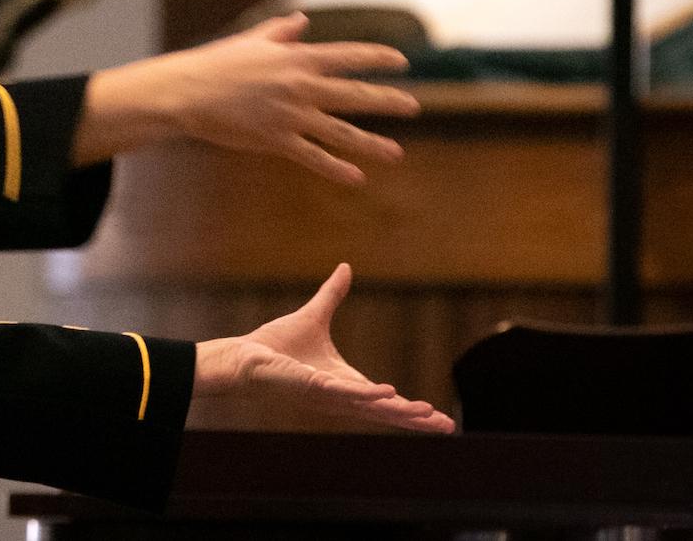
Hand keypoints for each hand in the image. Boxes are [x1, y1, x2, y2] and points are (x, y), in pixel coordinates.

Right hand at [75, 12, 419, 184]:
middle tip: (413, 106)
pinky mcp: (276, 139)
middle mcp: (301, 85)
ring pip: (341, 131)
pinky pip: (313, 156)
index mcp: (297, 58)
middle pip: (354, 94)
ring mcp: (291, 114)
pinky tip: (356, 177)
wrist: (187, 91)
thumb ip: (282, 32)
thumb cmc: (216, 63)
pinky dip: (336, 168)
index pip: (349, 55)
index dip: (378, 57)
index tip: (402, 61)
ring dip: (372, 143)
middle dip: (388, 100)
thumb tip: (303, 20)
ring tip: (397, 153)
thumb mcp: (252, 41)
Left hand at [190, 263, 453, 433]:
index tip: (438, 416)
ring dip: (400, 412)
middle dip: (416, 419)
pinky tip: (389, 393)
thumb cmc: (275, 344)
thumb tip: (346, 267)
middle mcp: (340, 395)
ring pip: (371, 408)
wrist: (244, 356)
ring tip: (430, 414)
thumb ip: (333, 295)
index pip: (384, 400)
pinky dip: (368, 394)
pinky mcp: (313, 388)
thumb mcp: (314, 315)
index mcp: (344, 382)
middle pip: (385, 412)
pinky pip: (345, 393)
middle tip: (448, 426)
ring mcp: (328, 395)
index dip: (410, 408)